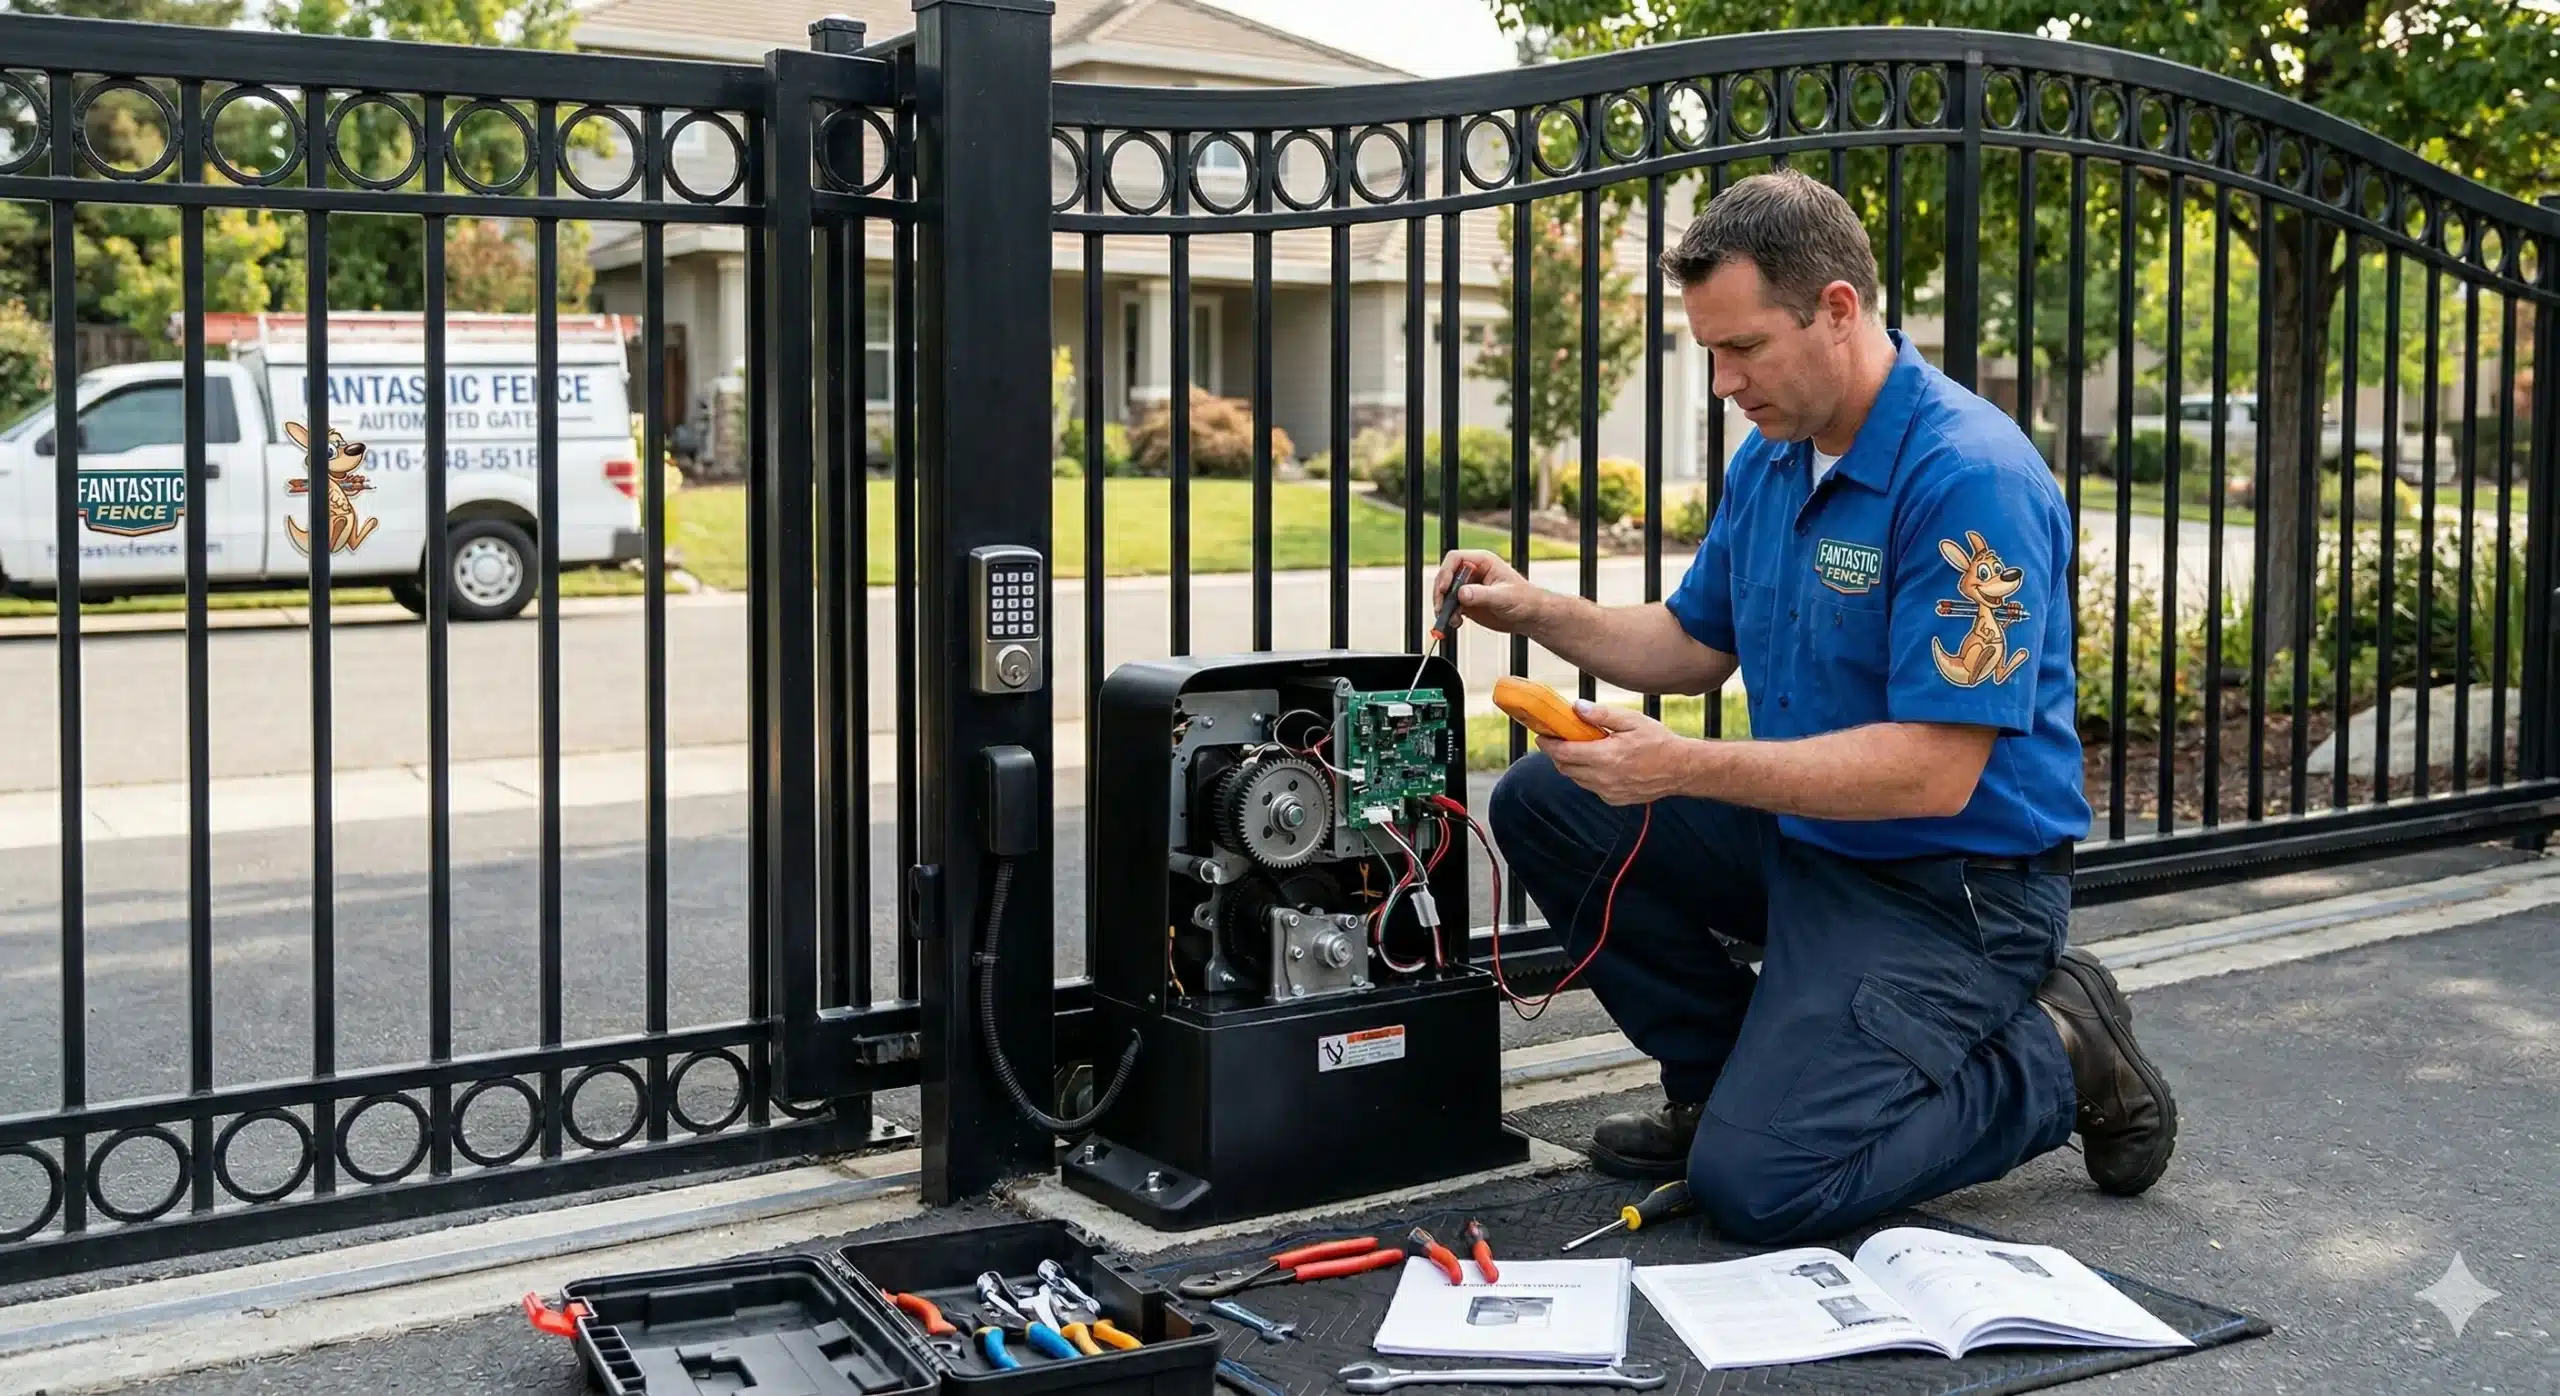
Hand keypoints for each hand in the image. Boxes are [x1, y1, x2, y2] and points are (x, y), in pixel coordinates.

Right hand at [1429, 549, 1547, 637]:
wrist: (1529, 617)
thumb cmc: (1524, 600)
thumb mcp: (1504, 596)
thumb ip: (1482, 595)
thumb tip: (1462, 593)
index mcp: (1483, 562)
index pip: (1455, 559)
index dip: (1447, 572)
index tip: (1446, 589)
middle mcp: (1472, 573)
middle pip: (1446, 576)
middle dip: (1441, 592)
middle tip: (1442, 607)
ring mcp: (1468, 588)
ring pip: (1445, 593)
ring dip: (1443, 606)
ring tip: (1450, 619)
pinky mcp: (1467, 603)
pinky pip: (1450, 607)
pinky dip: (1448, 615)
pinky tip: (1456, 622)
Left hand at [1537, 701, 1699, 805]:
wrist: (1681, 769)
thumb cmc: (1658, 741)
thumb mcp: (1632, 720)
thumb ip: (1602, 715)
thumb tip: (1577, 707)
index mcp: (1606, 756)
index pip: (1563, 753)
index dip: (1548, 744)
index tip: (1541, 735)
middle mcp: (1604, 778)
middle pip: (1565, 768)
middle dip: (1556, 754)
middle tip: (1557, 739)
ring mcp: (1609, 791)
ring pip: (1576, 779)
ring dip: (1571, 765)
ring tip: (1578, 749)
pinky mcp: (1614, 799)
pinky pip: (1591, 787)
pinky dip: (1588, 775)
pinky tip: (1598, 763)